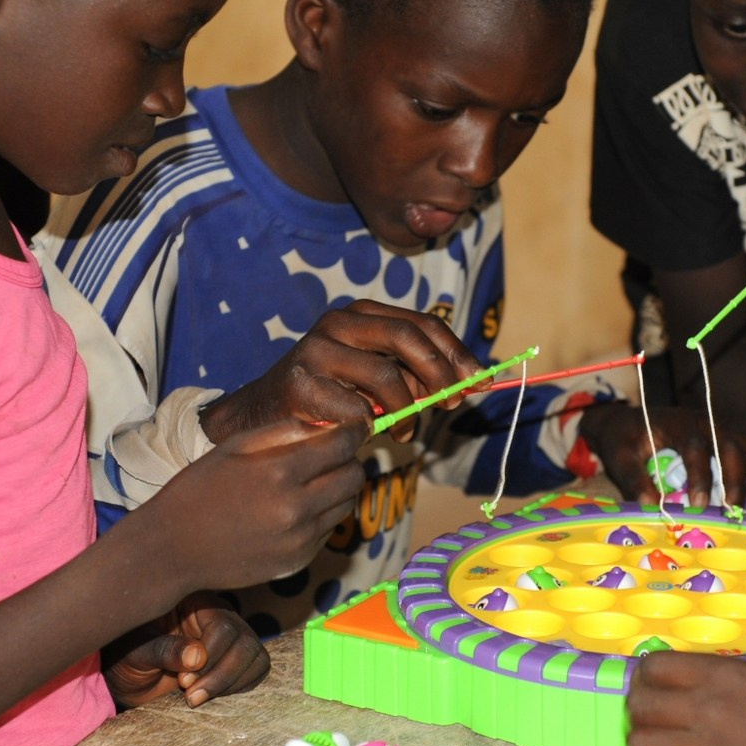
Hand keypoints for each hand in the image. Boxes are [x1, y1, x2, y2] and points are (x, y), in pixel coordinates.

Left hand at [103, 592, 268, 708]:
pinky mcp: (237, 661)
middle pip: (245, 643)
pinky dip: (240, 688)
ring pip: (256, 657)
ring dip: (232, 684)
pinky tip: (210, 696)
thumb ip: (163, 650)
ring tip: (197, 697)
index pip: (223, 626)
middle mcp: (220, 616)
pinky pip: (257, 671)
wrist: (128, 677)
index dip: (210, 657)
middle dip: (222, 675)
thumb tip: (197, 656)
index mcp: (197, 603)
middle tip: (191, 696)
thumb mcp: (136, 652)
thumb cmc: (126, 656)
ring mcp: (232, 639)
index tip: (183, 681)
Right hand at [126, 415, 368, 595]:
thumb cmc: (199, 489)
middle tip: (334, 454)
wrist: (172, 549)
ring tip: (315, 480)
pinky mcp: (299, 561)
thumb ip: (284, 431)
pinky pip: (329, 529)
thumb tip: (327, 425)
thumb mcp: (235, 446)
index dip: (356, 431)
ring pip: (347, 503)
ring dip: (340, 488)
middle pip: (354, 476)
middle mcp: (296, 508)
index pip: (342, 445)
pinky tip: (297, 509)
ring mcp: (300, 539)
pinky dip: (323, 515)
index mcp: (279, 472)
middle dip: (350, 459)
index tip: (358, 426)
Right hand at [199, 300, 484, 443]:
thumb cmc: (332, 397)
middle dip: (440, 372)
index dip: (457, 353)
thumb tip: (471, 382)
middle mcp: (338, 322)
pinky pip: (356, 410)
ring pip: (385, 375)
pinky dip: (370, 425)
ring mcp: (316, 350)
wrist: (264, 417)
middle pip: (407, 337)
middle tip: (452, 402)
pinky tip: (364, 432)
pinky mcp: (300, 384)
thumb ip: (417, 375)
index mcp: (362, 313)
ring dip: (407, 409)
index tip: (481, 381)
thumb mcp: (378, 377)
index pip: (423, 323)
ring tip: (407, 430)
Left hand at [578, 403, 745, 508]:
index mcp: (677, 423)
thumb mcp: (619, 456)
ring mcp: (719, 428)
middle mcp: (704, 421)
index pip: (696, 447)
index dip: (701, 476)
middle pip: (731, 446)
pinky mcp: (727, 438)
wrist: (626, 420)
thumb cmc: (623, 438)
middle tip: (733, 512)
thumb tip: (652, 507)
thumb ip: (633, 478)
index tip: (700, 505)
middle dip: (735, 480)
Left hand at [628, 653, 745, 745]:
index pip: (655, 666)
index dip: (644, 678)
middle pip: (641, 703)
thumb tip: (699, 687)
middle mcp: (706, 706)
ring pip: (641, 743)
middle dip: (637, 712)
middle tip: (646, 722)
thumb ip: (726, 684)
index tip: (648, 687)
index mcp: (721, 675)